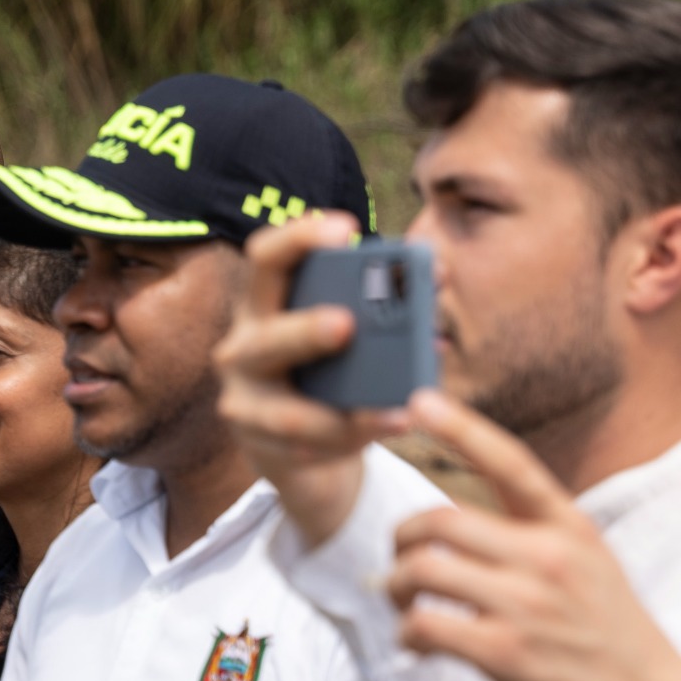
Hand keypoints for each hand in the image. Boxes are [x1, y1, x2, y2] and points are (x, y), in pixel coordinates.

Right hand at [215, 211, 409, 546]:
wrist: (301, 446)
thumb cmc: (331, 372)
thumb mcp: (351, 334)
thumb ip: (386, 306)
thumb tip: (438, 275)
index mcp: (265, 304)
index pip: (266, 258)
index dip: (298, 238)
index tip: (345, 229)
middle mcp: (242, 347)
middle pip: (266, 337)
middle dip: (305, 332)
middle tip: (347, 325)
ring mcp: (243, 401)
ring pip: (287, 414)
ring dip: (344, 416)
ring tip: (399, 412)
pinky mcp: (259, 447)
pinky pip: (310, 450)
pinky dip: (356, 441)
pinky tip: (394, 431)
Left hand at [387, 389, 680, 680]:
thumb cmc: (612, 630)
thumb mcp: (588, 560)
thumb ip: (532, 530)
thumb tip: (455, 511)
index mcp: (568, 526)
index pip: (509, 462)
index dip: (461, 427)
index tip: (420, 399)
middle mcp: (547, 556)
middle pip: (439, 520)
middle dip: (402, 539)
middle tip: (401, 563)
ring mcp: (525, 605)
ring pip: (423, 569)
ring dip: (397, 587)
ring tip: (406, 605)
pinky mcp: (505, 653)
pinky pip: (425, 625)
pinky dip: (408, 634)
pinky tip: (419, 645)